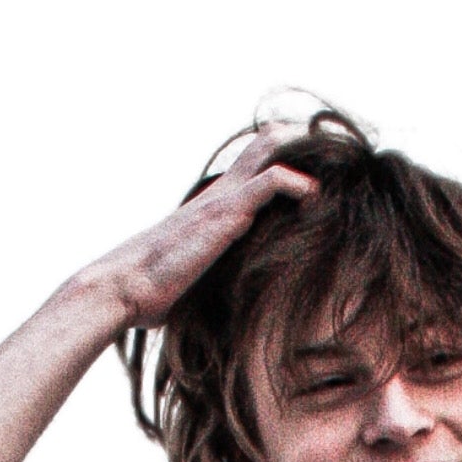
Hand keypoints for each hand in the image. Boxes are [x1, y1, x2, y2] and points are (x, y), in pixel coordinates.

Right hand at [84, 126, 317, 329]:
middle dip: (299, 147)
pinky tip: (316, 197)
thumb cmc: (150, 294)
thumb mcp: (192, 284)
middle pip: (263, 147)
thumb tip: (228, 315)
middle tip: (334, 157)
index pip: (250, 169)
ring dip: (305, 158)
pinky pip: (270, 182)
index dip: (282, 164)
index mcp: (212, 208)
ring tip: (338, 168)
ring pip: (270, 153)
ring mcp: (222, 200)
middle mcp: (218, 195)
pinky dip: (297, 184)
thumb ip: (214, 281)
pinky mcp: (225, 213)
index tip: (315, 179)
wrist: (124, 288)